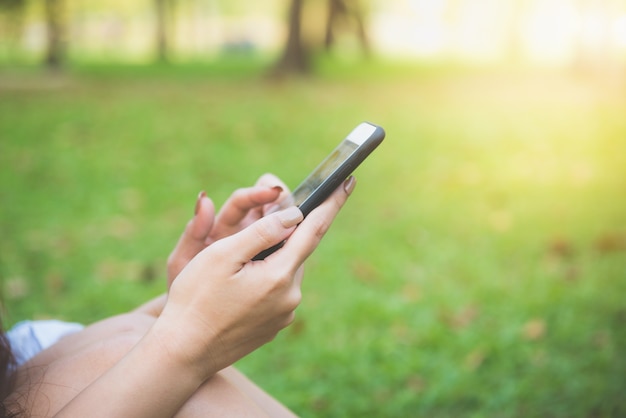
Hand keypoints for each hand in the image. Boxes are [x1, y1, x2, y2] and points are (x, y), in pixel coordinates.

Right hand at [156, 177, 356, 377]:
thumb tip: (294, 216)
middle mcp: (290, 297)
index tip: (348, 182)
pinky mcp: (274, 326)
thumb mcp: (222, 255)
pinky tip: (242, 279)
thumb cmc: (196, 300)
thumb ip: (262, 232)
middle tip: (268, 212)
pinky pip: (277, 290)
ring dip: (274, 255)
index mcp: (279, 276)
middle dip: (288, 230)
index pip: (313, 231)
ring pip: (286, 270)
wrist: (183, 353)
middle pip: (297, 250)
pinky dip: (267, 275)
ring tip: (245, 252)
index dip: (331, 204)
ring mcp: (284, 315)